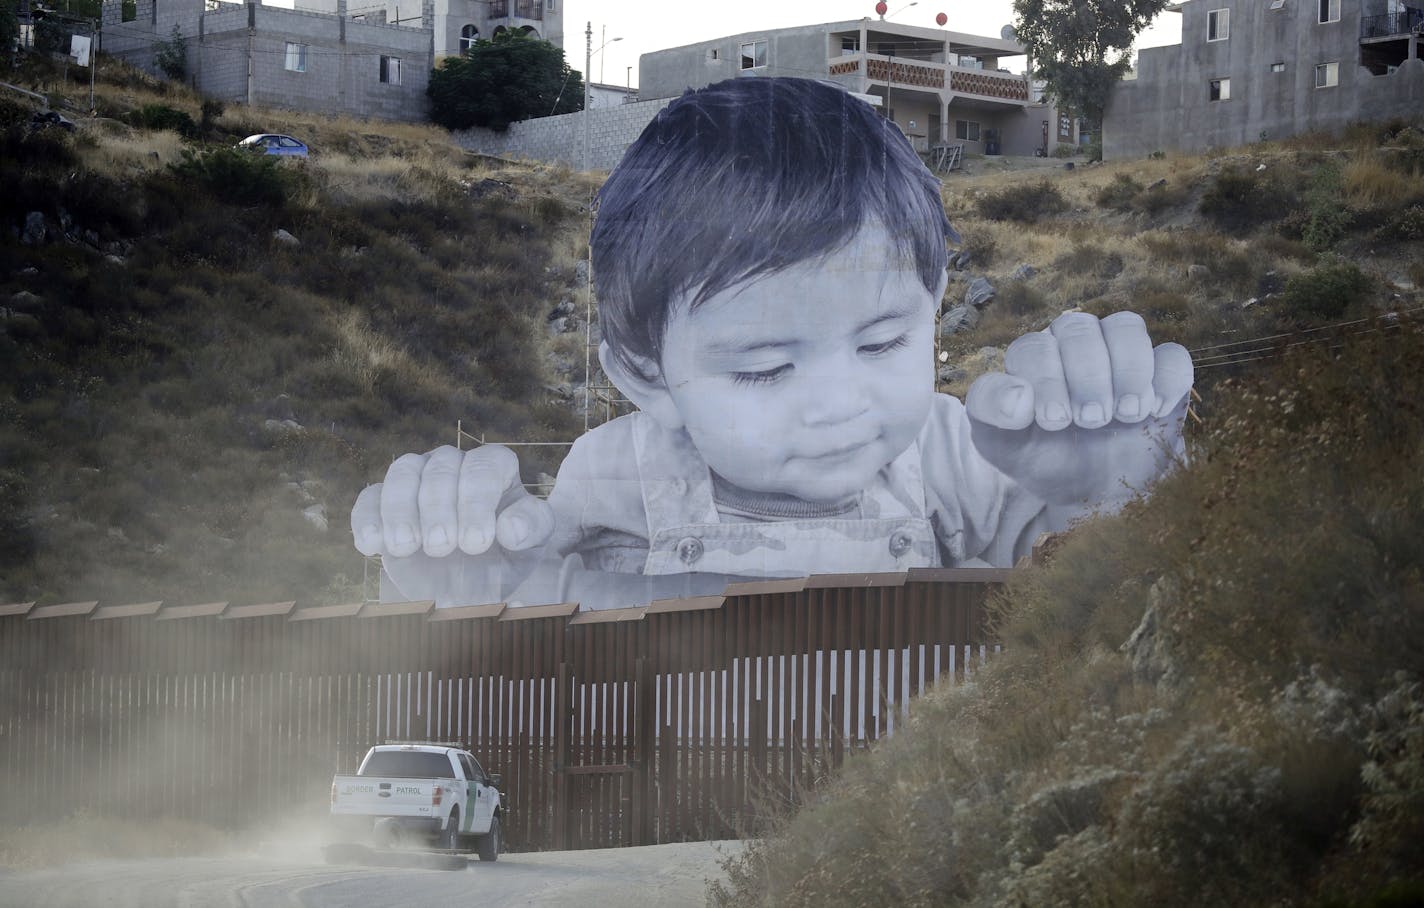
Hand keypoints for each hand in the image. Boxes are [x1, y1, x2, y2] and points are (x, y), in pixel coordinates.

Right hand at [350, 445, 554, 604]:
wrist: (473, 583)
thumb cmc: (506, 556)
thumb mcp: (531, 546)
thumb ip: (533, 529)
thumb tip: (510, 528)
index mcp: (494, 466)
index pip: (484, 467)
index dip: (476, 503)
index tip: (476, 544)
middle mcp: (453, 464)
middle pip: (440, 469)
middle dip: (438, 509)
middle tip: (442, 548)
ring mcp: (416, 478)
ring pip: (402, 473)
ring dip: (400, 511)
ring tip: (405, 547)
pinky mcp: (384, 502)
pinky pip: (369, 498)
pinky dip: (367, 520)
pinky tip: (371, 546)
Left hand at [965, 311, 1193, 506]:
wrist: (1091, 490)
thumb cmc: (1042, 458)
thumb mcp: (1001, 444)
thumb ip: (989, 413)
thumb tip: (1019, 397)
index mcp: (1033, 357)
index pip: (1035, 347)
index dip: (1046, 380)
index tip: (1055, 423)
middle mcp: (1075, 345)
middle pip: (1079, 328)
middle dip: (1086, 376)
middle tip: (1091, 421)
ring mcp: (1121, 354)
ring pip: (1127, 327)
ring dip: (1127, 372)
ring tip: (1125, 415)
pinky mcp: (1162, 373)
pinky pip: (1173, 356)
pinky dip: (1166, 380)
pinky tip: (1154, 412)